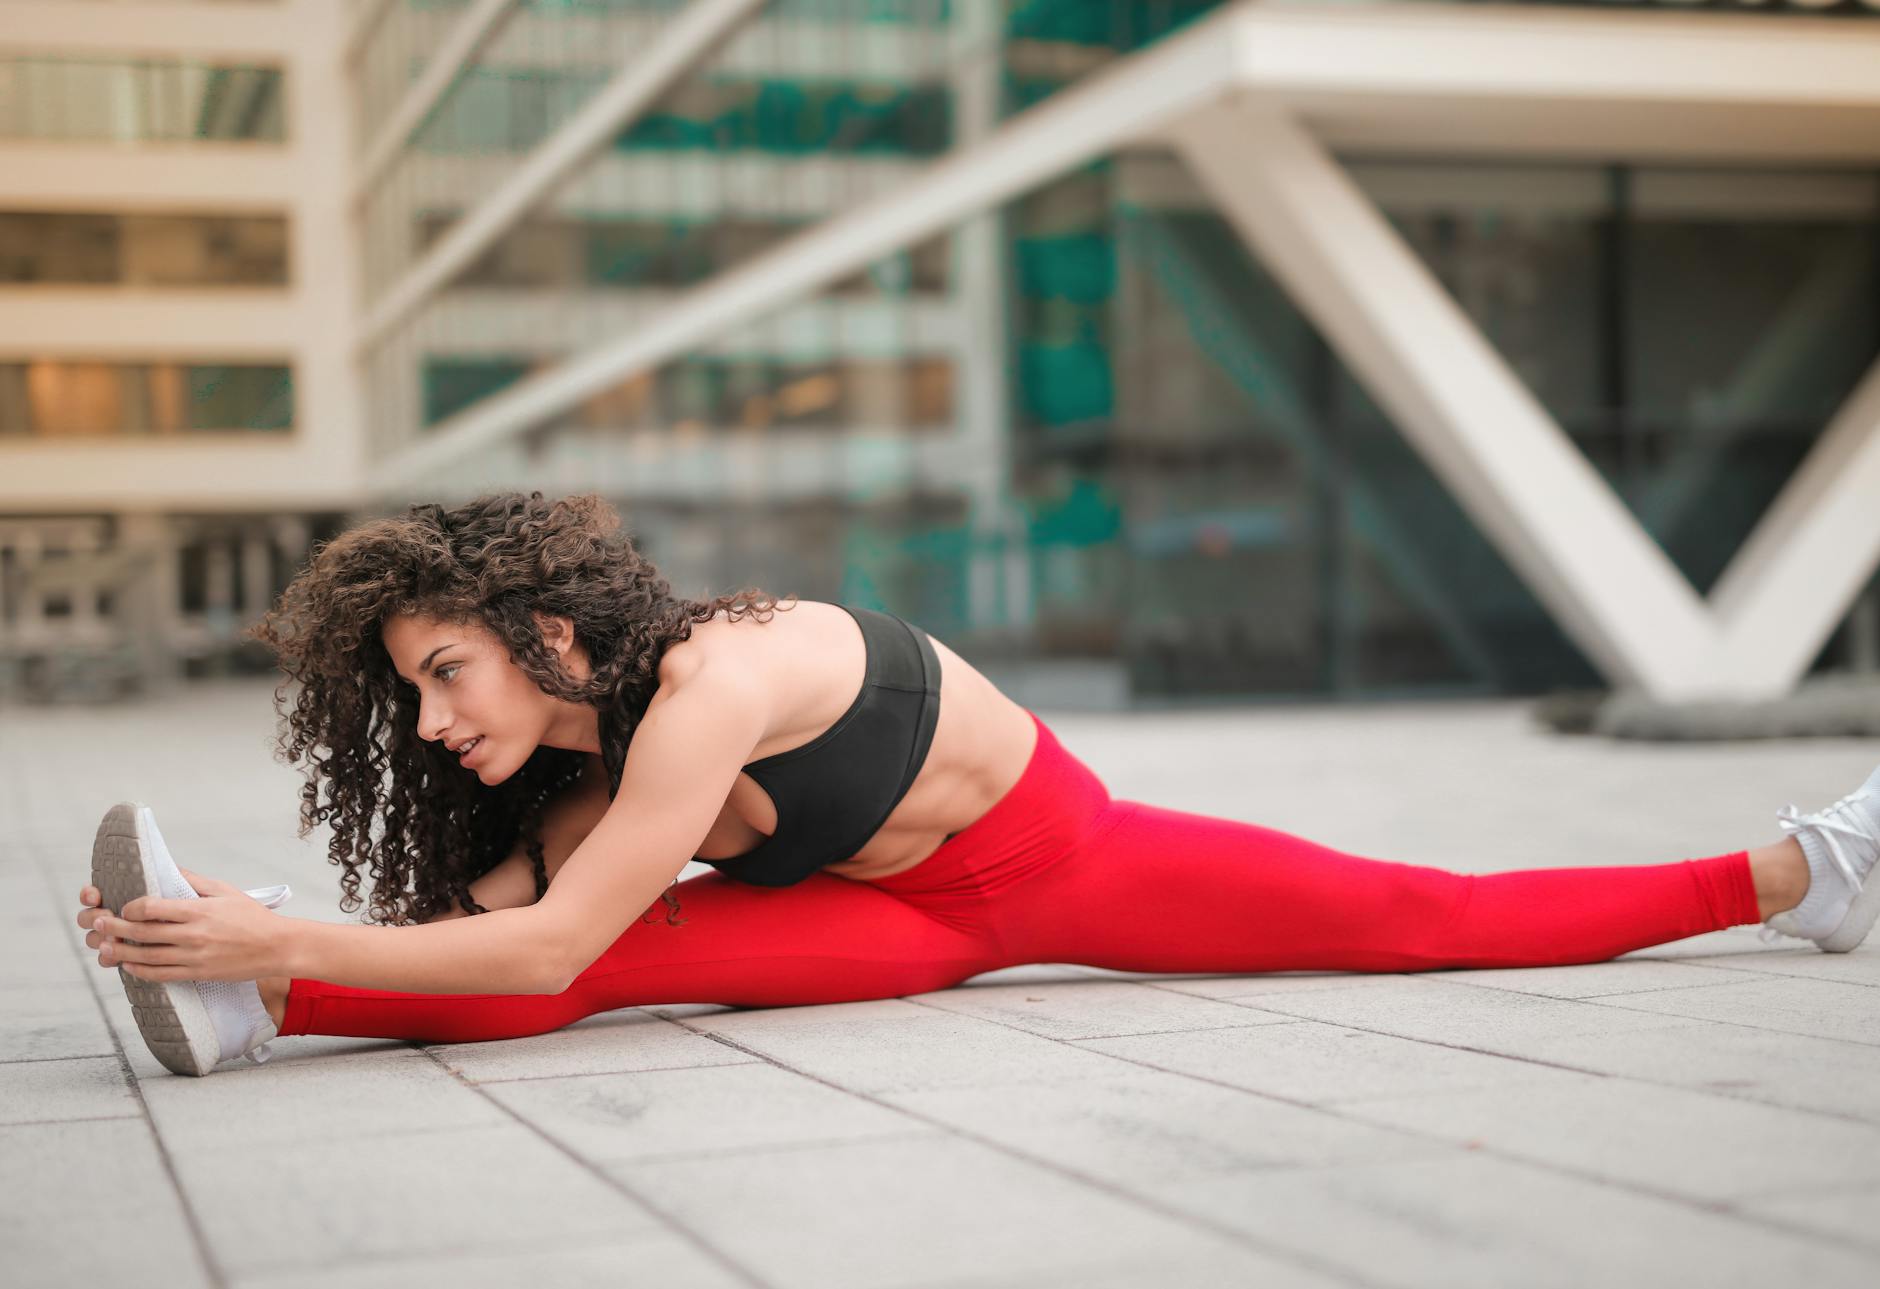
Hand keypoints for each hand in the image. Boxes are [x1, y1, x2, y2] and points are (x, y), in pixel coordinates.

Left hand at [83, 869, 285, 982]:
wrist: (277, 947)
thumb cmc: (252, 916)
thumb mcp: (226, 891)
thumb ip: (194, 881)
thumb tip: (168, 868)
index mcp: (199, 911)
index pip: (153, 908)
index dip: (132, 907)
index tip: (124, 907)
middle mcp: (194, 935)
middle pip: (143, 932)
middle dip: (115, 927)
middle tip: (97, 923)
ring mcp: (194, 957)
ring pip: (147, 956)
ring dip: (121, 951)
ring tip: (104, 946)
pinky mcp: (197, 973)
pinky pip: (161, 975)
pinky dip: (140, 971)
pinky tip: (128, 965)